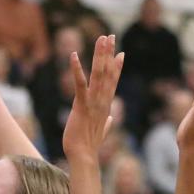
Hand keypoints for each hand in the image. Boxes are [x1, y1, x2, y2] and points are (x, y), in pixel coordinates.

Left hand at [62, 35, 123, 161]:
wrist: (83, 156)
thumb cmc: (88, 146)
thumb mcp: (101, 131)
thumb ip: (107, 123)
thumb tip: (111, 118)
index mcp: (105, 106)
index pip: (113, 82)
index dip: (116, 67)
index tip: (120, 53)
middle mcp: (102, 101)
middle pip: (108, 73)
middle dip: (108, 53)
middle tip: (110, 36)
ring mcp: (93, 102)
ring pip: (98, 74)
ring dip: (100, 55)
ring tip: (102, 39)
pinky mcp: (81, 105)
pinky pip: (79, 84)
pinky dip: (77, 69)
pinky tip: (73, 55)